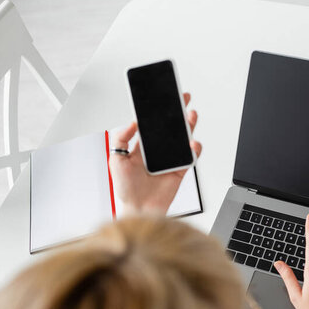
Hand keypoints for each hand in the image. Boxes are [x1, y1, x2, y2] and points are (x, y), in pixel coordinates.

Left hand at [109, 93, 201, 214]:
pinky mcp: (179, 171)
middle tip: (183, 99)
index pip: (152, 123)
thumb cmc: (125, 190)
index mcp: (141, 147)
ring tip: (190, 115)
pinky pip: (190, 157)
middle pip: (171, 127)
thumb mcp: (115, 159)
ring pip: (183, 139)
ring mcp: (169, 160)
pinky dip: (194, 150)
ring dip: (188, 126)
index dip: (158, 110)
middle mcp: (157, 152)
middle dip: (178, 112)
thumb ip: (121, 138)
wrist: (137, 211)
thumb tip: (132, 122)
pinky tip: (192, 143)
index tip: (163, 97)